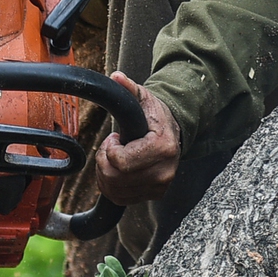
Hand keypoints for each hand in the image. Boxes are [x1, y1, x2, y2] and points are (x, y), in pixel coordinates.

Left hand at [96, 74, 180, 204]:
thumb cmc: (155, 116)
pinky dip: (112, 186)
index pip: (120, 162)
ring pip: (115, 191)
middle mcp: (164, 171)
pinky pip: (121, 199)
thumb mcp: (142, 98)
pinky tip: (118, 170)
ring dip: (106, 174)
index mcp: (162, 148)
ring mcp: (160, 186)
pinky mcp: (155, 194)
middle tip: (112, 147)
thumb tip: (117, 77)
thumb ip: (129, 88)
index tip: (115, 137)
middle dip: (104, 161)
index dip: (109, 149)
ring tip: (115, 158)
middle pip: (115, 178)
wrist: (173, 133)